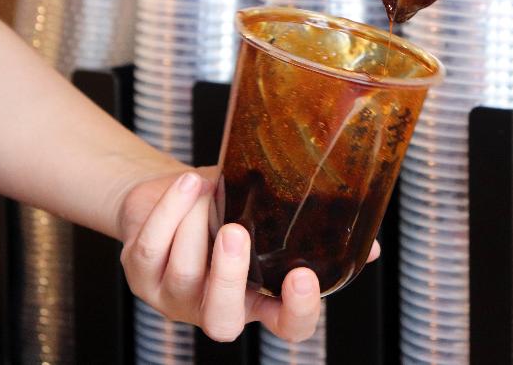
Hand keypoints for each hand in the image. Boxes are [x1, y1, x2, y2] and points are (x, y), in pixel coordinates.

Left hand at [119, 168, 378, 342]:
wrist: (171, 193)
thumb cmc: (227, 206)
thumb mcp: (271, 216)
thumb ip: (313, 230)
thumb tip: (371, 246)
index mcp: (259, 299)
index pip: (287, 326)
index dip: (297, 310)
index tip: (304, 277)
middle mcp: (218, 308)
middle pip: (222, 320)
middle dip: (229, 276)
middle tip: (236, 232)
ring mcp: (175, 298)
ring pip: (185, 272)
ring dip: (195, 223)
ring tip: (206, 185)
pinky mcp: (141, 276)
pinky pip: (150, 249)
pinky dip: (169, 212)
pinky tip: (185, 185)